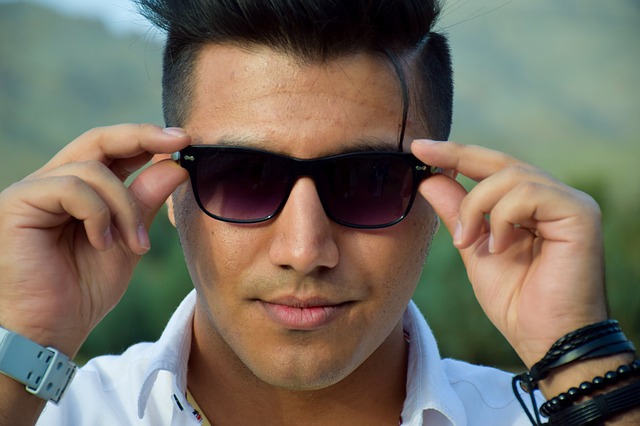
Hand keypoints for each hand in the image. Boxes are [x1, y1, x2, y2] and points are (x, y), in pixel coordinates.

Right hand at [0, 124, 189, 356]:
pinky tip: (102, 243)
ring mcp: (32, 191)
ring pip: (93, 170)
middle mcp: (51, 184)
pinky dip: (98, 214)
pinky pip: (72, 188)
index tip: (183, 140)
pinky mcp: (17, 203)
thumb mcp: (129, 242)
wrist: (50, 333)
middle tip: (178, 141)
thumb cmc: (83, 292)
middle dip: (142, 136)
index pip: (110, 150)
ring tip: (134, 245)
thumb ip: (146, 203)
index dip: (145, 139)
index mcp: (77, 192)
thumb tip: (175, 166)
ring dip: (126, 207)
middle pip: (97, 140)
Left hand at [412, 140, 607, 367]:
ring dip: (476, 207)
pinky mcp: (580, 213)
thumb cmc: (516, 301)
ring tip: (467, 243)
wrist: (545, 339)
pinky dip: (502, 218)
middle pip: (500, 161)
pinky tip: (499, 247)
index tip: (419, 147)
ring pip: (510, 175)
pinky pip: (528, 193)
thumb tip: (430, 179)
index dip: (456, 154)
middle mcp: (552, 198)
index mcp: (529, 206)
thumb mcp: (473, 250)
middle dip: (457, 155)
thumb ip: (457, 212)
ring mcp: (569, 203)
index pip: (491, 168)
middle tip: (421, 153)